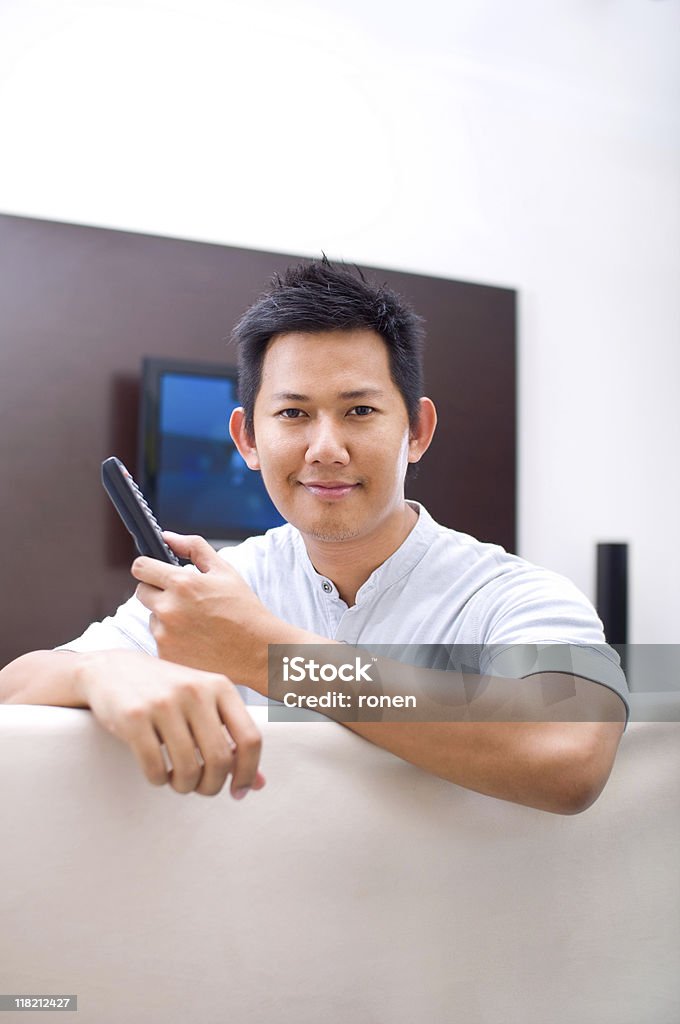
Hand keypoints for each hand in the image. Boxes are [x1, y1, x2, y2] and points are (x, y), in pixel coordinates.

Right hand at [76, 649, 264, 798]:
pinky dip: (158, 780)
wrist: (112, 670)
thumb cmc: (166, 692)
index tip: (238, 791)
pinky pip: (155, 768)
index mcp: (220, 686)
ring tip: (178, 780)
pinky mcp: (134, 717)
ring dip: (184, 786)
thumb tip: (258, 783)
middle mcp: (195, 691)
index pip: (250, 738)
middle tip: (200, 788)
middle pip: (220, 760)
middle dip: (212, 786)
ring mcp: (164, 702)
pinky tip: (158, 772)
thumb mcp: (204, 704)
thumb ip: (231, 739)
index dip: (248, 772)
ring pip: (188, 769)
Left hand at [132, 532, 279, 689]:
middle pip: (142, 592)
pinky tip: (196, 640)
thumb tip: (167, 537)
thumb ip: (194, 548)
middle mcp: (168, 609)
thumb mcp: (224, 571)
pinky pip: (159, 641)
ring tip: (196, 623)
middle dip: (158, 592)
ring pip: (152, 618)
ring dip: (166, 617)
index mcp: (182, 583)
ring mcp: (165, 635)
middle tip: (184, 600)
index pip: (141, 567)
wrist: (257, 651)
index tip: (158, 573)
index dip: (149, 568)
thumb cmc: (243, 609)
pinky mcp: (166, 655)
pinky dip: (172, 639)